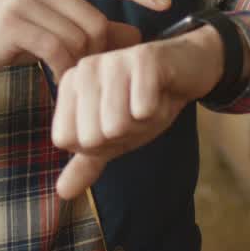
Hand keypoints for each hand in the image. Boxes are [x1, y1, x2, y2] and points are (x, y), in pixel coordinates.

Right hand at [0, 0, 171, 94]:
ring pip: (78, 38)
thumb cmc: (6, 38)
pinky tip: (56, 78)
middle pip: (96, 20)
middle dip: (98, 52)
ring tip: (66, 75)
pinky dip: (62, 70)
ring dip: (78, 65)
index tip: (165, 2)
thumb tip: (135, 38)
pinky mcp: (13, 23)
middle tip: (86, 71)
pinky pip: (57, 50)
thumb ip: (90, 29)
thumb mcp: (51, 28)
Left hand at [51, 25, 224, 199]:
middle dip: (123, 135)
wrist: (187, 70)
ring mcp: (112, 60)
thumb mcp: (114, 136)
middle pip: (92, 136)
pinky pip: (143, 110)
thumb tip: (62, 192)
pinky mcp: (142, 58)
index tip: (116, 122)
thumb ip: (86, 162)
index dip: (98, 144)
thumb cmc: (145, 101)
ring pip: (117, 126)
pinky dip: (159, 110)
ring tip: (149, 103)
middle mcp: (84, 69)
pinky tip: (163, 93)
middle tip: (136, 111)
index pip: (67, 140)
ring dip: (142, 124)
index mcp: (70, 85)